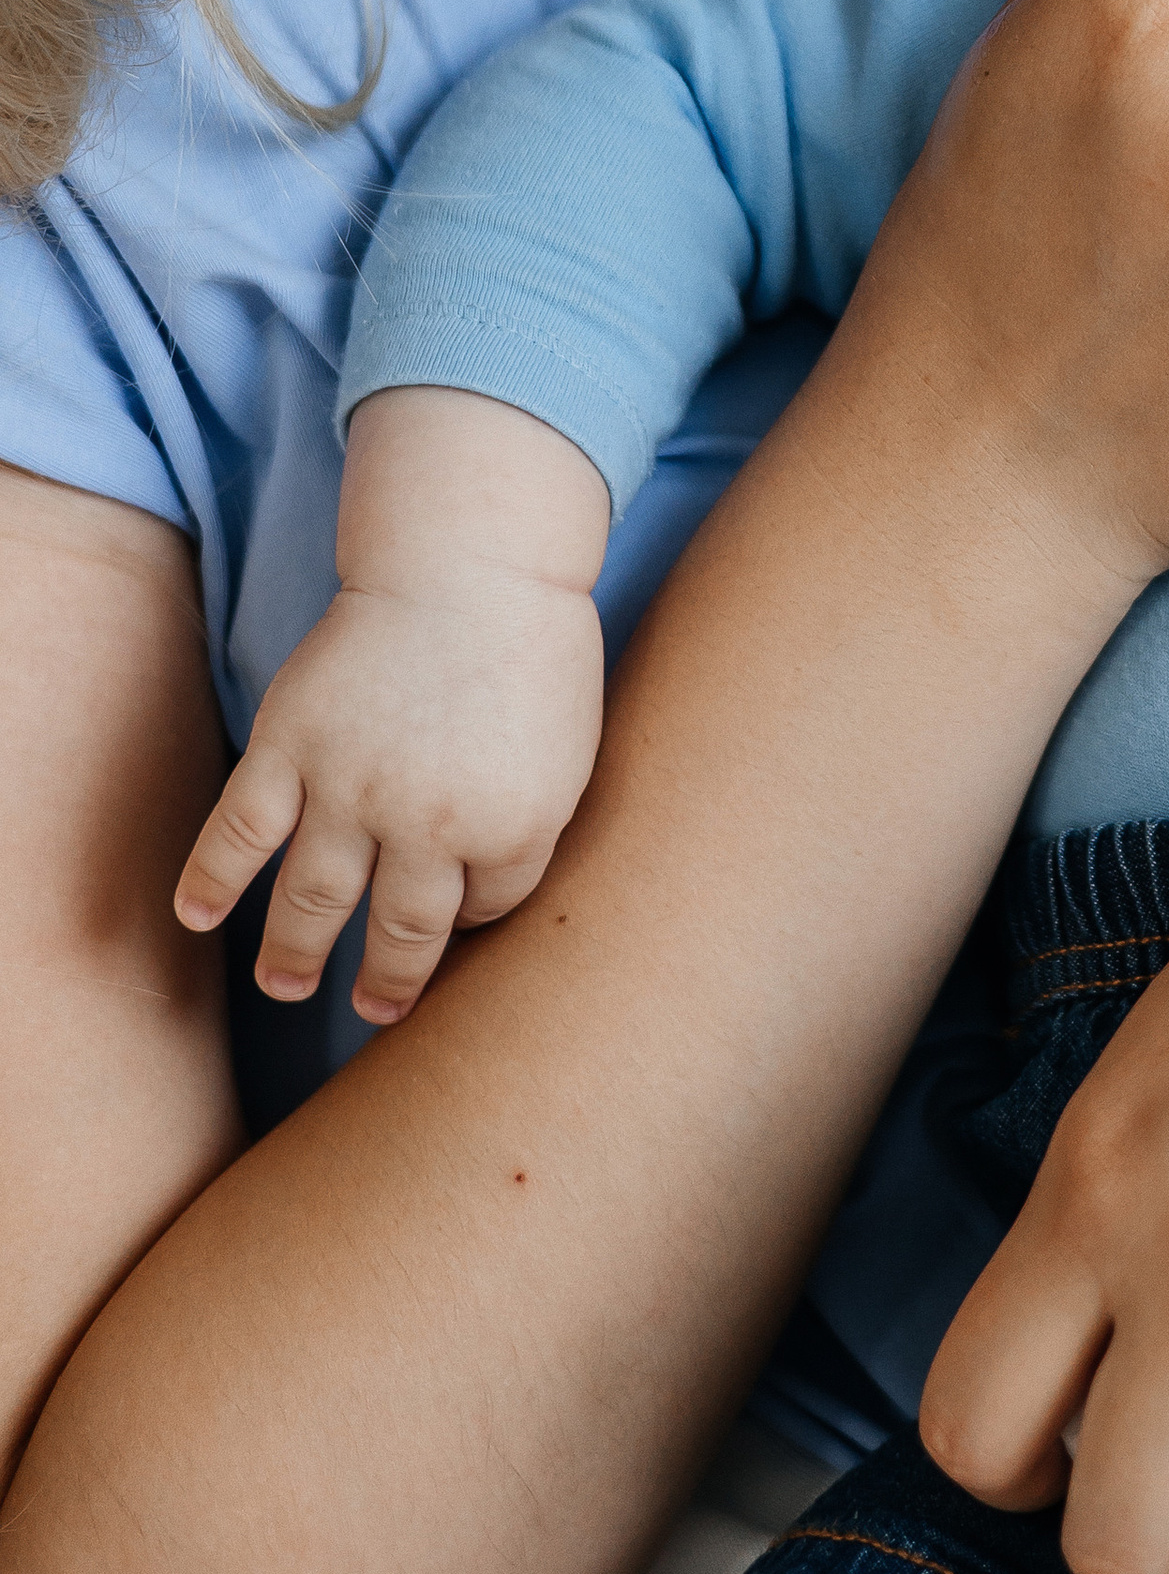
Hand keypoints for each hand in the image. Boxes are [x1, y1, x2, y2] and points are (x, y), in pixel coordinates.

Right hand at [175, 394, 609, 1020]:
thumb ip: (528, 833)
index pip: (490, 909)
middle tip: (374, 1012)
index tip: (462, 915)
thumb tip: (483, 903)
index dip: (476, 914)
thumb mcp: (569, 755)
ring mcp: (351, 785)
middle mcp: (428, 820)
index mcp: (512, 825)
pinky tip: (195, 916)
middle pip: (404, 930)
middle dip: (388, 981)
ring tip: (286, 986)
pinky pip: (241, 831)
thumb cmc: (533, 655)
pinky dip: (212, 878)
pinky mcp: (291, 744)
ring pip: (314, 898)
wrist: (472, 562)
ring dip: (295, 952)